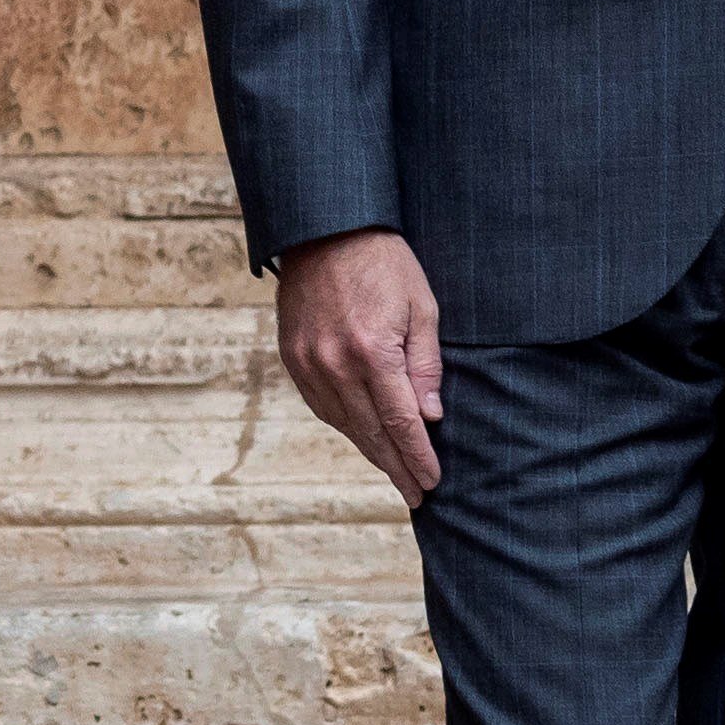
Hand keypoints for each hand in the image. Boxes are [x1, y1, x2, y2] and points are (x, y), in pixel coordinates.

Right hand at [275, 227, 443, 508]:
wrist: (325, 230)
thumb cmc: (385, 263)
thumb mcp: (422, 305)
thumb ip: (424, 364)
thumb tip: (429, 416)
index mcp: (373, 352)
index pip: (400, 421)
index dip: (416, 455)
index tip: (432, 480)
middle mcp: (335, 366)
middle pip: (370, 432)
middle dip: (396, 467)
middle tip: (416, 494)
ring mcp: (308, 365)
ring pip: (344, 424)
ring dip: (370, 451)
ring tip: (395, 472)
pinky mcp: (292, 359)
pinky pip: (322, 406)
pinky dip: (345, 426)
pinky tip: (364, 437)